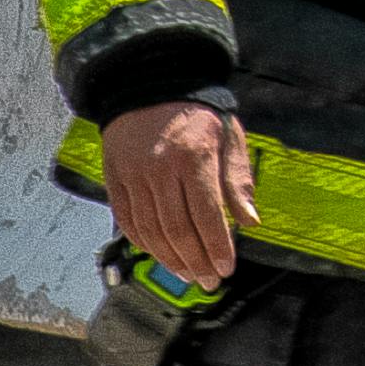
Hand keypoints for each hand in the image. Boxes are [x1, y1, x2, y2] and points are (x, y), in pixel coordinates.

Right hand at [103, 102, 250, 284]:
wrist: (149, 84)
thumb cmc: (196, 113)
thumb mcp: (229, 136)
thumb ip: (238, 179)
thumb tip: (249, 221)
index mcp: (194, 157)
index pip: (207, 215)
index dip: (217, 247)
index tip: (226, 268)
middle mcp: (161, 169)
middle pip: (178, 229)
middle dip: (196, 262)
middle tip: (209, 280)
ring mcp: (134, 175)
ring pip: (151, 230)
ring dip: (171, 259)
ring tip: (188, 273)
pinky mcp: (115, 178)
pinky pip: (128, 221)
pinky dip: (144, 243)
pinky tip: (160, 254)